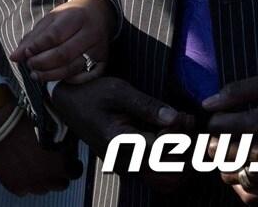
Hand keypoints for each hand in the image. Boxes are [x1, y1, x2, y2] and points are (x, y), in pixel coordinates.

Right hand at [0, 104, 80, 195]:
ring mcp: (30, 185)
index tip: (70, 161)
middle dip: (58, 174)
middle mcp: (48, 178)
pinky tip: (21, 169)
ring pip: (43, 189)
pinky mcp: (14, 186)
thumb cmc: (25, 122)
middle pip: (61, 184)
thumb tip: (70, 150)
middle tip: (51, 164)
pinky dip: (24, 182)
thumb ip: (64, 145)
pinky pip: (24, 190)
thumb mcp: (53, 130)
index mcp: (60, 164)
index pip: (75, 173)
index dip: (73, 166)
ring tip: (34, 165)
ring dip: (41, 179)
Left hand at [11, 0, 115, 84]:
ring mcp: (99, 49)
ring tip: (37, 74)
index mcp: (75, 17)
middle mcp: (90, 33)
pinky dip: (69, 80)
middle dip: (42, 63)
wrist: (98, 13)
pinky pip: (86, 77)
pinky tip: (57, 77)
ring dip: (51, 75)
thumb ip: (33, 38)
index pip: (54, 35)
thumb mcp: (50, 20)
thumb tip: (14, 57)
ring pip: (73, 68)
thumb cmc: (69, 17)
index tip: (25, 54)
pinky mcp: (104, 62)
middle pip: (63, 54)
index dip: (37, 47)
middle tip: (30, 66)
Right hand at [52, 76, 193, 190]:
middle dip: (183, 143)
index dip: (178, 133)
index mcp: (118, 141)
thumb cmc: (93, 93)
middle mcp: (121, 159)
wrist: (69, 103)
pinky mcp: (127, 164)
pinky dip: (167, 151)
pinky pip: (154, 164)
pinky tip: (170, 131)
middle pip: (166, 162)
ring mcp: (124, 165)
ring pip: (162, 167)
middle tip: (187, 119)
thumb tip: (175, 117)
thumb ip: (146, 105)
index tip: (185, 116)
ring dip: (178, 149)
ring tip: (182, 124)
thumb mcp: (118, 91)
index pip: (160, 147)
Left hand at [204, 72, 257, 202]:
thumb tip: (207, 103)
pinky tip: (244, 171)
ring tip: (231, 153)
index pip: (216, 126)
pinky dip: (240, 186)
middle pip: (218, 153)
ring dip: (224, 164)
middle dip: (214, 143)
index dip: (214, 120)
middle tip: (220, 137)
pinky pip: (251, 195)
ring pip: (230, 176)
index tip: (222, 118)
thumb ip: (236, 91)